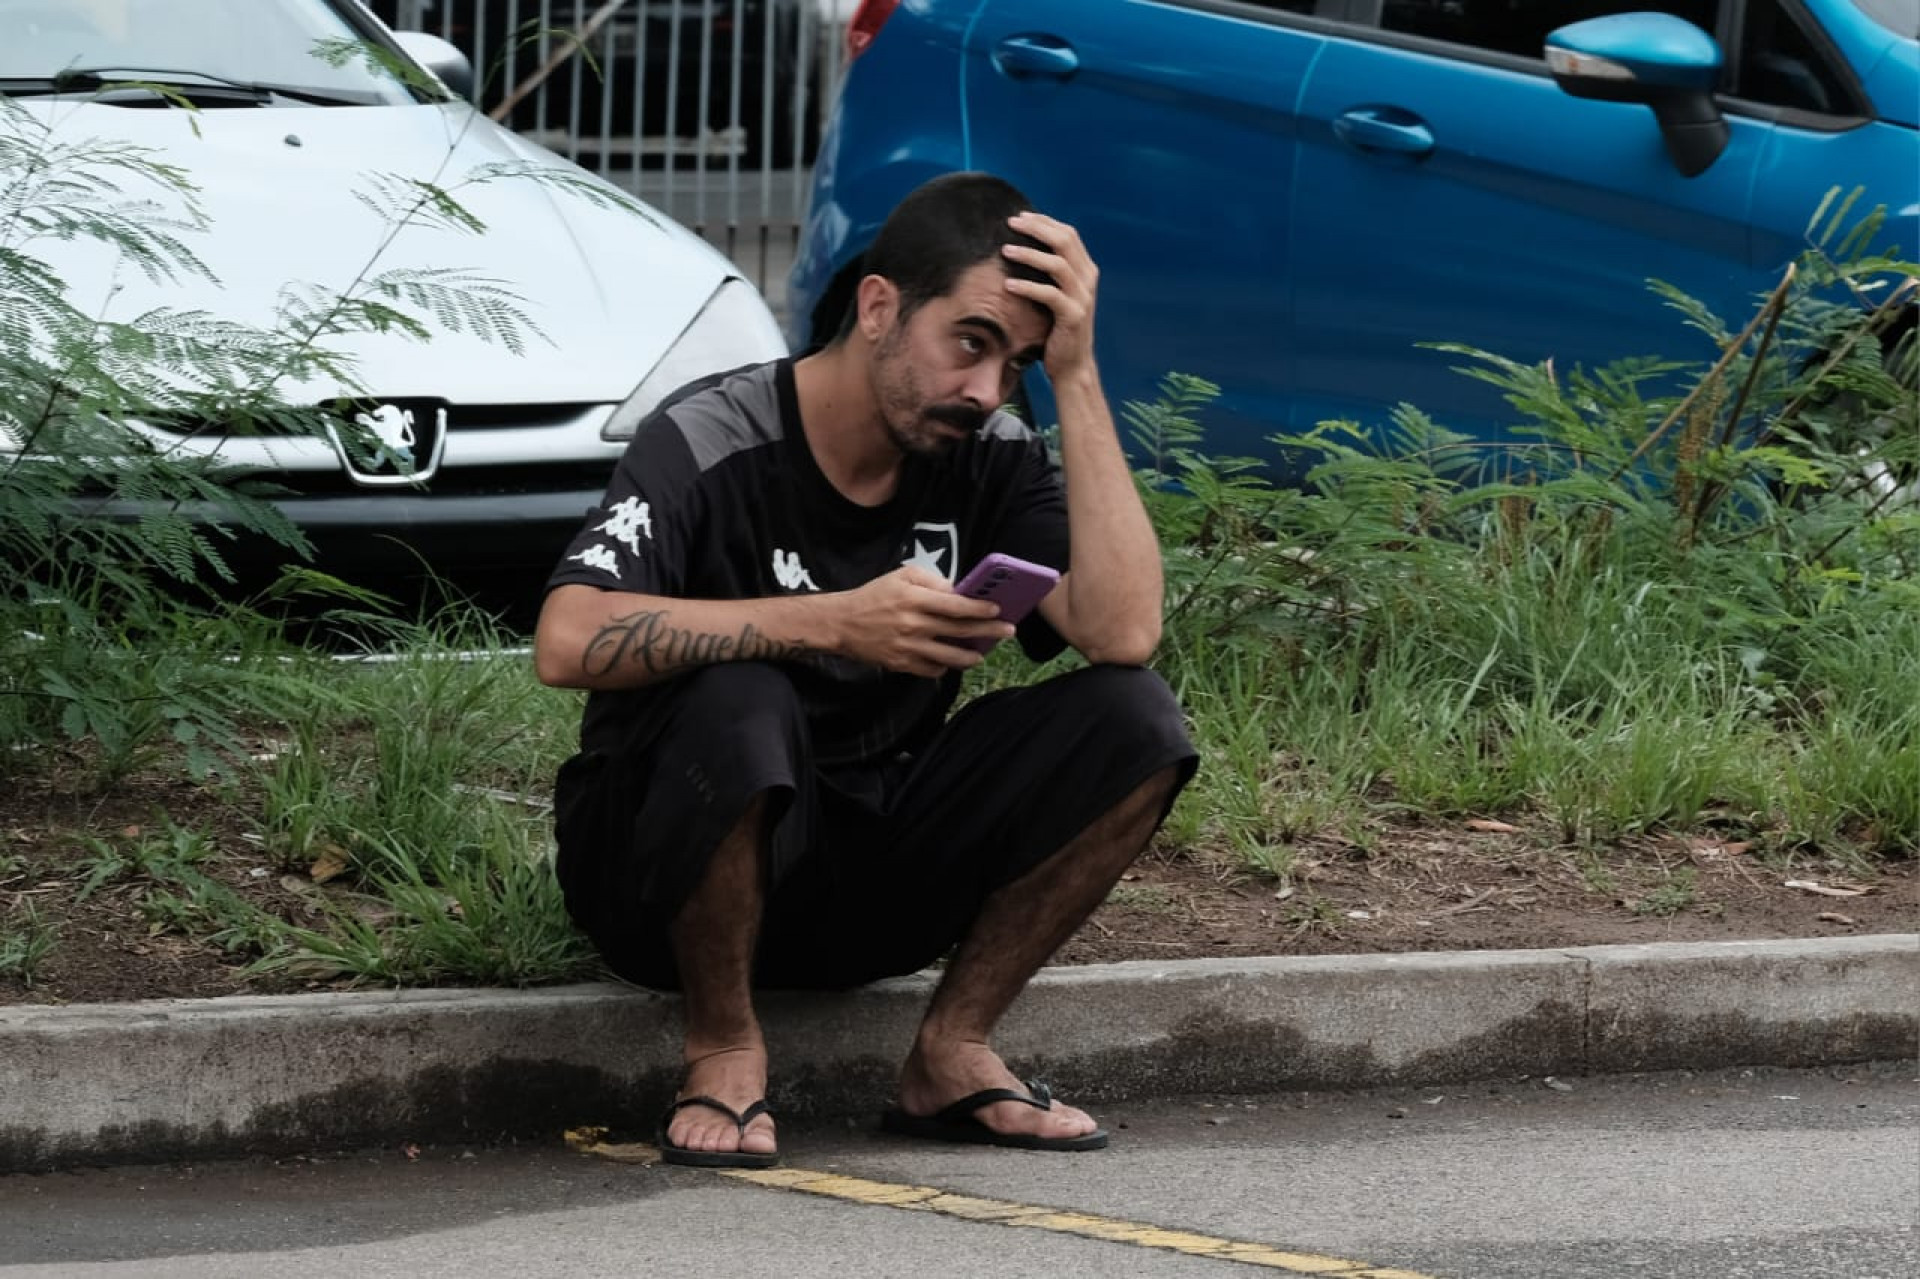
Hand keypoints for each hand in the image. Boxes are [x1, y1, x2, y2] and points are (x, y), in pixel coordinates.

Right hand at [834, 565, 1012, 676]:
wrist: (842, 623)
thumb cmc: (874, 595)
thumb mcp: (901, 576)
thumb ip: (931, 581)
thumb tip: (957, 591)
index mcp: (914, 600)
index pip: (956, 606)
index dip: (980, 608)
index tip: (998, 609)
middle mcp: (913, 625)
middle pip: (959, 631)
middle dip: (988, 631)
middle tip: (1008, 631)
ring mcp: (908, 647)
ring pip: (949, 656)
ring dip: (971, 656)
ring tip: (982, 653)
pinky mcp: (901, 664)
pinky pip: (931, 670)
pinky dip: (944, 667)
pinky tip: (952, 662)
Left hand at [1002, 211, 1098, 380]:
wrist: (1072, 365)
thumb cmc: (1058, 329)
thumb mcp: (1058, 295)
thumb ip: (1051, 274)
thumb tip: (1024, 248)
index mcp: (1085, 270)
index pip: (1068, 234)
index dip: (1045, 221)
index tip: (1020, 216)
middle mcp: (1088, 280)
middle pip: (1064, 241)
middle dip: (1036, 229)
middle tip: (1011, 223)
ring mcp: (1083, 297)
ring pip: (1057, 265)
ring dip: (1029, 254)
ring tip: (1005, 251)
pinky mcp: (1073, 316)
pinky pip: (1049, 295)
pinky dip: (1027, 287)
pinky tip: (1007, 285)